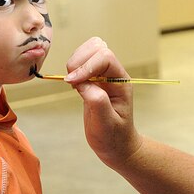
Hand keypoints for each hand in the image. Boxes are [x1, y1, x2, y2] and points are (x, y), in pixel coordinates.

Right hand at [64, 37, 141, 168]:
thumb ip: (97, 102)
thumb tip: (83, 84)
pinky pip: (82, 61)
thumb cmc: (113, 137)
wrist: (116, 146)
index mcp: (121, 82)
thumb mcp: (106, 124)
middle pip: (97, 47)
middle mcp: (113, 74)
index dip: (87, 66)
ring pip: (89, 50)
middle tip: (72, 82)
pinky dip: (73, 68)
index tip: (73, 83)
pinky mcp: (92, 79)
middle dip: (80, 60)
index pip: (105, 58)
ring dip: (76, 62)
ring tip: (73, 83)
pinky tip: (73, 84)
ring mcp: (103, 75)